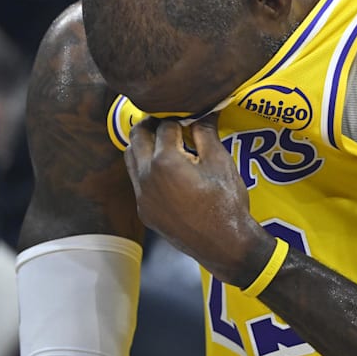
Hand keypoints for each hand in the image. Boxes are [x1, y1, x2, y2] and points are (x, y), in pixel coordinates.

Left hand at [124, 114, 272, 285]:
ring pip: (131, 159)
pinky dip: (146, 169)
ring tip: (165, 144)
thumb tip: (204, 110)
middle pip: (138, 136)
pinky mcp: (145, 212)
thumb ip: (206, 132)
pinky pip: (137, 182)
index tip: (188, 116)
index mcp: (164, 161)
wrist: (224, 245)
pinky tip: (167, 172)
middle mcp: (146, 177)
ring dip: (144, 146)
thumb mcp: (220, 162)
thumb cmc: (226, 203)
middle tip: (170, 122)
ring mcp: (142, 197)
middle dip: (152, 125)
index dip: (179, 117)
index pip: (165, 125)